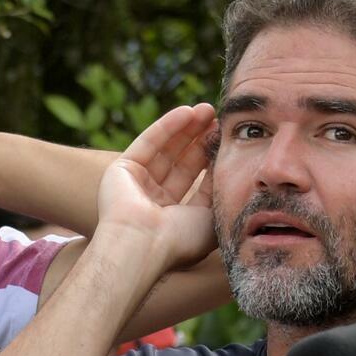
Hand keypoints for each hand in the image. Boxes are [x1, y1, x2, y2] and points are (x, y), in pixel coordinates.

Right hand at [94, 103, 217, 274]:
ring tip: (207, 109)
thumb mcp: (211, 215)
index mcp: (175, 218)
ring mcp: (136, 185)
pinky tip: (187, 112)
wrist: (143, 246)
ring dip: (187, 128)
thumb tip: (233, 168)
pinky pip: (149, 142)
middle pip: (182, 162)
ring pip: (166, 149)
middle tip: (218, 118)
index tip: (228, 139)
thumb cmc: (180, 240)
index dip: (212, 159)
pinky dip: (168, 126)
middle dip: (201, 139)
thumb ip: (220, 191)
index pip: (197, 181)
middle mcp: (154, 202)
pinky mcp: (122, 170)